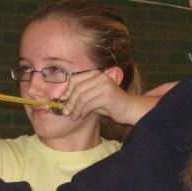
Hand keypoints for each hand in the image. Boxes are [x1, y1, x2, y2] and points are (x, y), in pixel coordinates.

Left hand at [61, 75, 176, 126]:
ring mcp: (104, 85)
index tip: (62, 101)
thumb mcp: (93, 96)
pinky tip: (82, 117)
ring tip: (74, 117)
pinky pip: (89, 104)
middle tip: (65, 112)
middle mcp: (100, 76)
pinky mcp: (107, 95)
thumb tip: (62, 98)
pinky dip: (83, 112)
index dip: (67, 91)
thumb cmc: (109, 104)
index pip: (74, 79)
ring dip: (76, 109)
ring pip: (82, 98)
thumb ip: (81, 94)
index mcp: (95, 74)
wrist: (128, 108)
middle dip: (70, 102)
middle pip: (77, 89)